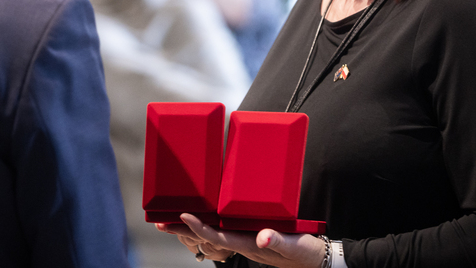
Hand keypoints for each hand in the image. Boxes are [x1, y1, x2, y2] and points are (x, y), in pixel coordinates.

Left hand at [157, 213, 325, 267]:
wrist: (317, 259)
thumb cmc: (306, 253)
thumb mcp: (295, 245)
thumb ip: (278, 241)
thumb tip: (261, 239)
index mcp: (250, 244)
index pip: (218, 236)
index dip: (199, 227)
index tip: (183, 216)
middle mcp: (243, 243)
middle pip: (207, 237)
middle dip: (183, 231)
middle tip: (159, 223)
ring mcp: (245, 240)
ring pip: (212, 234)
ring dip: (190, 228)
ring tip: (169, 220)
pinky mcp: (250, 235)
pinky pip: (222, 230)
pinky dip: (206, 223)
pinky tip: (199, 217)